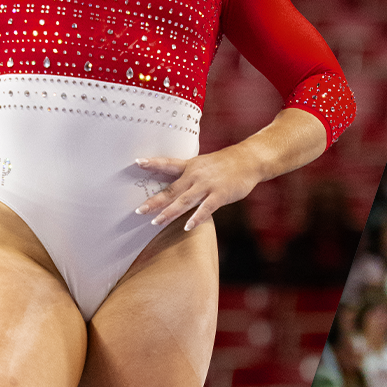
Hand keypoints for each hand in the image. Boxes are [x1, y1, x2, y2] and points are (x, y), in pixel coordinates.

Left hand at [136, 144, 268, 231]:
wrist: (249, 160)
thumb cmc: (225, 164)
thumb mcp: (203, 164)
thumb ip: (189, 175)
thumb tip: (175, 186)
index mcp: (190, 166)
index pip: (168, 163)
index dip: (153, 163)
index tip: (137, 162)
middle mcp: (195, 175)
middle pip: (171, 189)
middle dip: (154, 201)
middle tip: (139, 210)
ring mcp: (207, 185)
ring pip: (184, 201)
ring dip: (169, 212)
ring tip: (156, 222)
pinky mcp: (220, 195)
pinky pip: (205, 208)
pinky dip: (196, 218)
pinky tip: (187, 227)